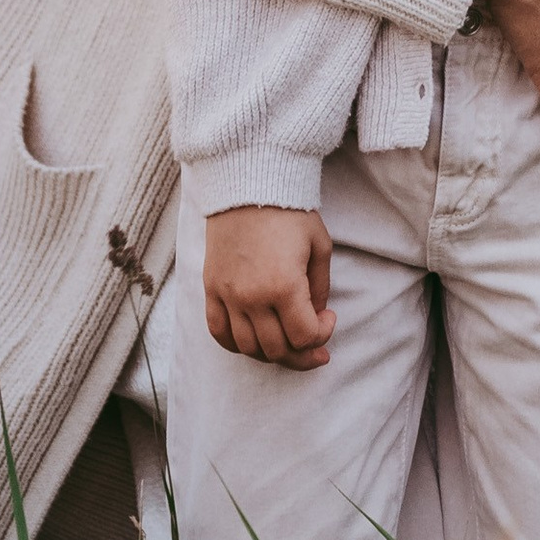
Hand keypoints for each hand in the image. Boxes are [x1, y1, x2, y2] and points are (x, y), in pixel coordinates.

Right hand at [203, 204, 334, 367]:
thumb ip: (320, 288)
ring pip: (248, 348)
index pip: (303, 336)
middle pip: (276, 349)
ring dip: (271, 352)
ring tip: (286, 339)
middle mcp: (252, 297)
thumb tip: (316, 317)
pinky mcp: (211, 289)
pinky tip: (253, 339)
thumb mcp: (319, 247)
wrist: (248, 187)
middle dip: (301, 352)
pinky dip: (236, 344)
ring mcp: (228, 295)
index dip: (322, 335)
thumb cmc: (289, 213)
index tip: (328, 318)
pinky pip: (219, 332)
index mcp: (284, 286)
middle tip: (313, 339)